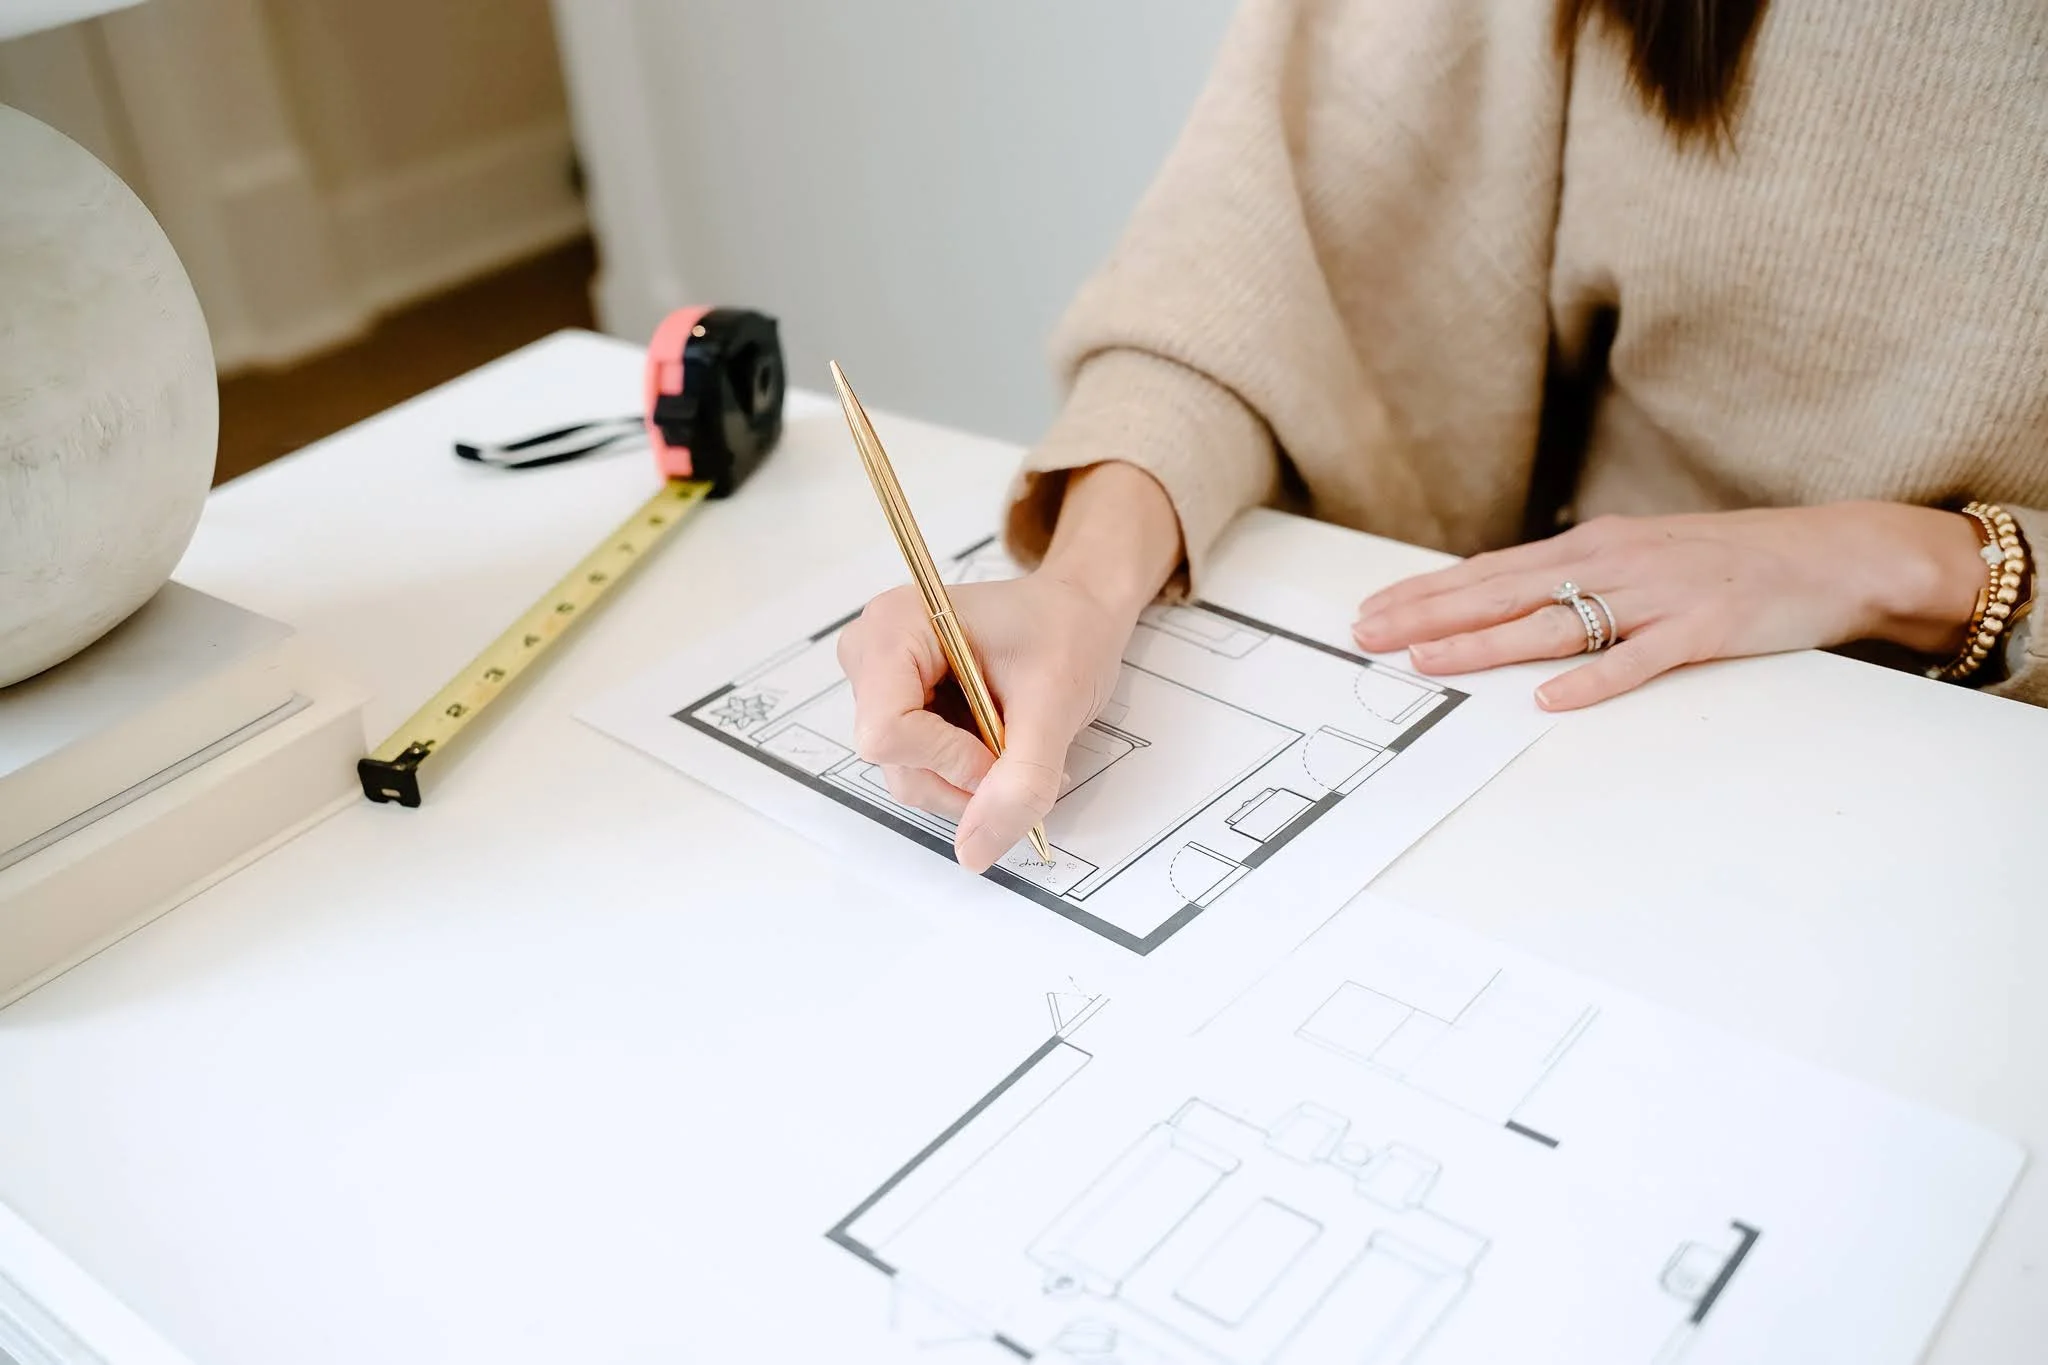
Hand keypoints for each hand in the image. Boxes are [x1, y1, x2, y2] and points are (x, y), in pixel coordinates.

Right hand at [837, 571, 1135, 871]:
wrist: (1077, 614)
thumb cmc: (1066, 631)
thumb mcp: (1055, 703)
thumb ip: (1020, 781)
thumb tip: (975, 851)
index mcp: (895, 628)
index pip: (887, 731)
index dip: (949, 761)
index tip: (1003, 752)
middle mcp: (871, 654)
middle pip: (895, 761)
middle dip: (963, 777)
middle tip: (1022, 749)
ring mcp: (880, 686)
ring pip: (907, 776)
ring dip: (969, 782)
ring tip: (1018, 746)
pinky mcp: (899, 711)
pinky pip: (920, 771)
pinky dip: (965, 775)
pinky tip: (999, 746)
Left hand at [1350, 502, 1986, 708]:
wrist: (1833, 553)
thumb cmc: (1731, 561)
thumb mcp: (1643, 559)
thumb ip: (1580, 580)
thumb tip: (1514, 602)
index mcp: (1595, 546)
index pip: (1490, 571)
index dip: (1428, 592)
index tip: (1374, 611)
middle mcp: (1615, 562)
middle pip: (1503, 592)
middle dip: (1430, 615)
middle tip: (1369, 636)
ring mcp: (1658, 594)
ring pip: (1554, 622)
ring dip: (1485, 644)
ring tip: (1428, 661)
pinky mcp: (1703, 626)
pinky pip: (1638, 659)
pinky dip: (1593, 679)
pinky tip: (1550, 699)